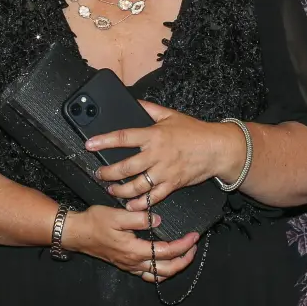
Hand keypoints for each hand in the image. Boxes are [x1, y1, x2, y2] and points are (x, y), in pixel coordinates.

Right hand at [64, 205, 198, 283]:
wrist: (77, 233)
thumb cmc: (94, 223)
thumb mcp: (117, 215)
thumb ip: (139, 218)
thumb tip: (157, 220)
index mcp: (135, 250)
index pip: (167, 252)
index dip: (184, 245)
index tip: (194, 236)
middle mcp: (134, 262)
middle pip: (167, 269)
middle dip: (185, 259)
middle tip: (194, 247)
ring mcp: (129, 265)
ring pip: (158, 275)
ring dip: (175, 267)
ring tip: (184, 255)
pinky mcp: (125, 264)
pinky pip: (148, 274)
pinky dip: (161, 271)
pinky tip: (164, 262)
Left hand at [89, 101, 241, 210]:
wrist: (216, 148)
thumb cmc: (194, 131)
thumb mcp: (170, 115)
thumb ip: (149, 108)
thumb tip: (133, 100)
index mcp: (154, 135)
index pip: (123, 137)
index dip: (104, 141)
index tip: (90, 144)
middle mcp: (156, 154)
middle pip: (125, 167)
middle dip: (108, 172)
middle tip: (99, 173)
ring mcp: (164, 171)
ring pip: (136, 185)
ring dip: (120, 190)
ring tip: (111, 189)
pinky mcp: (172, 184)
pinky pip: (153, 197)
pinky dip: (140, 203)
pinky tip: (130, 205)